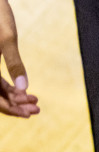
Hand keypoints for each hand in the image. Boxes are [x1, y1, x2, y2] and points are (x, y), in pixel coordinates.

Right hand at [0, 0, 35, 118]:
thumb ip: (14, 64)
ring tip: (34, 103)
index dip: (12, 109)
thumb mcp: (7, 39)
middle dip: (14, 106)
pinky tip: (25, 92)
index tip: (32, 112)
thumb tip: (24, 88)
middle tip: (36, 110)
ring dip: (12, 98)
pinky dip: (8, 88)